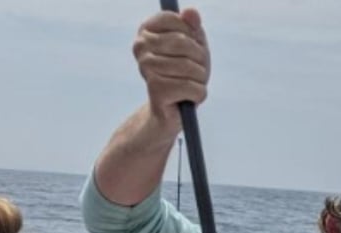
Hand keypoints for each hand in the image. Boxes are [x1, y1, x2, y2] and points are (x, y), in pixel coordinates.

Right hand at [134, 7, 209, 128]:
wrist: (171, 112)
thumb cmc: (184, 74)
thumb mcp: (193, 46)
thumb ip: (193, 27)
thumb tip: (191, 13)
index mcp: (146, 30)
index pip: (179, 21)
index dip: (195, 37)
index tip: (192, 50)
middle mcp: (140, 47)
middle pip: (185, 44)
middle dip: (200, 60)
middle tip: (196, 71)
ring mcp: (146, 68)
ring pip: (189, 67)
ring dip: (200, 79)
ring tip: (193, 86)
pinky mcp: (155, 90)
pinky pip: (190, 87)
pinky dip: (199, 94)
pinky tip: (191, 98)